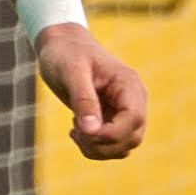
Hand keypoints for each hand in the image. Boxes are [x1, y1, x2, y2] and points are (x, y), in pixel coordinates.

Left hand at [35, 25, 146, 160]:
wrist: (61, 45)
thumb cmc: (65, 53)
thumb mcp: (71, 73)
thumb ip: (83, 101)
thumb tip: (92, 131)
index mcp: (128, 84)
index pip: (134, 119)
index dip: (111, 134)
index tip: (83, 132)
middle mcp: (132, 99)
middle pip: (132, 138)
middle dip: (103, 144)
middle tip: (74, 131)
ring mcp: (124, 111)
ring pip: (124, 146)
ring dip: (98, 149)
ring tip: (75, 131)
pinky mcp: (112, 119)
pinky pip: (113, 145)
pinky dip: (95, 147)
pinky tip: (77, 131)